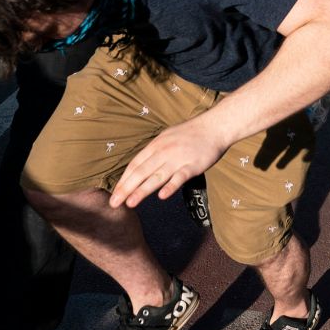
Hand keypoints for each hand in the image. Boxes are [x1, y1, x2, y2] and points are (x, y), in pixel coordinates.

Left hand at [109, 120, 228, 209]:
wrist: (215, 126)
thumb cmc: (191, 134)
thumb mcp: (167, 137)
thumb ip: (154, 152)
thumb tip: (141, 167)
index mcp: (156, 145)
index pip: (135, 164)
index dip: (124, 180)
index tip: (115, 193)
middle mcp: (164, 152)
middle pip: (141, 172)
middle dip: (126, 188)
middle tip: (114, 203)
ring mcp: (179, 158)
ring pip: (157, 177)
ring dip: (142, 191)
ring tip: (130, 203)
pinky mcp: (193, 165)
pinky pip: (180, 177)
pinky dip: (171, 186)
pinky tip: (162, 196)